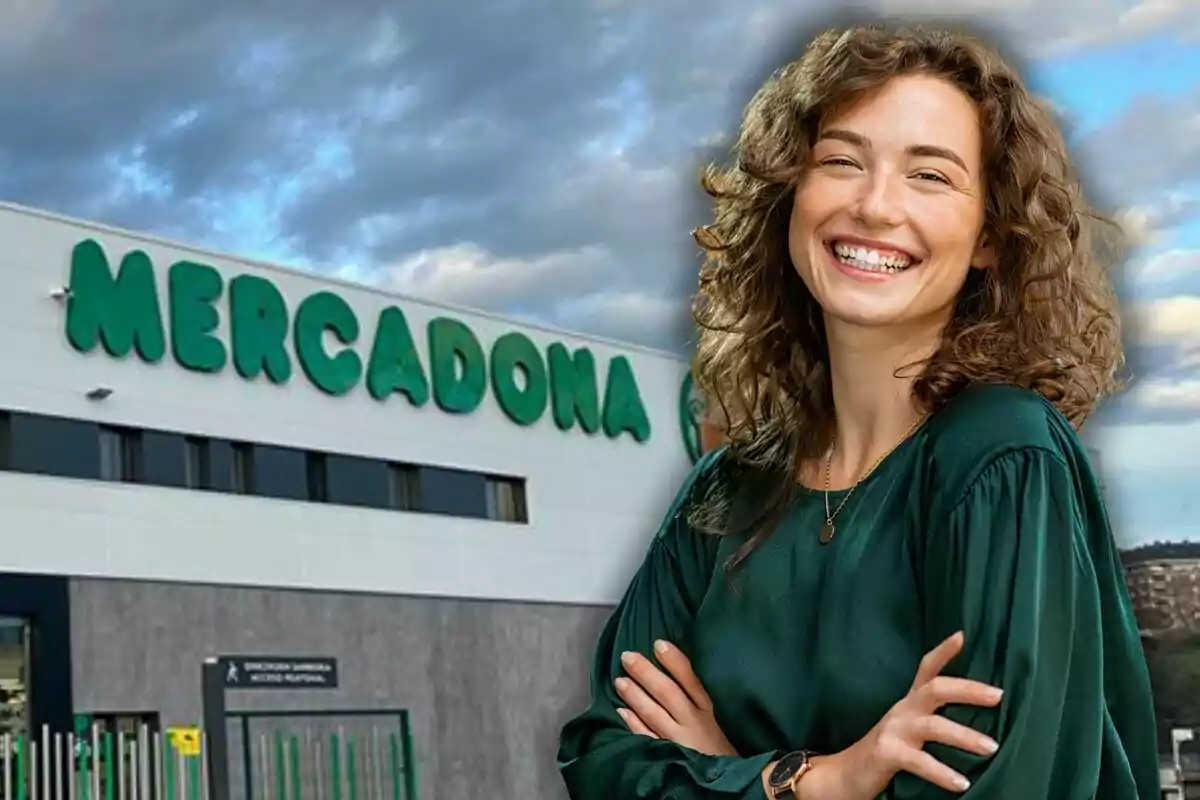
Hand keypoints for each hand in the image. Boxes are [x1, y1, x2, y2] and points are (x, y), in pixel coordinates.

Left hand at [613, 639, 737, 756]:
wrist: (726, 778)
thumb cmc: (718, 742)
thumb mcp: (716, 715)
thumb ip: (697, 694)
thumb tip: (672, 663)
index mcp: (708, 708)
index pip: (691, 679)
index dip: (674, 661)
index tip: (658, 644)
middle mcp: (694, 722)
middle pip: (668, 693)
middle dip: (646, 673)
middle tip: (627, 656)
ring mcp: (680, 740)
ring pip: (654, 713)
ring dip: (635, 696)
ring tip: (619, 680)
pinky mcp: (669, 755)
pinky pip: (647, 738)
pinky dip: (634, 724)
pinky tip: (621, 711)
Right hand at [807, 631, 1001, 797]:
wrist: (844, 775)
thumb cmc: (887, 752)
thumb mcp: (908, 728)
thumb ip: (932, 718)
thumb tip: (979, 721)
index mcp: (909, 703)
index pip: (926, 669)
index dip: (943, 651)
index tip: (963, 635)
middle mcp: (902, 711)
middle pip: (935, 689)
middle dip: (968, 690)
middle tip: (998, 696)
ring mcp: (893, 730)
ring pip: (933, 726)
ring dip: (965, 736)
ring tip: (992, 748)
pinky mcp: (886, 753)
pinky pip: (919, 761)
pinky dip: (942, 772)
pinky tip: (962, 784)